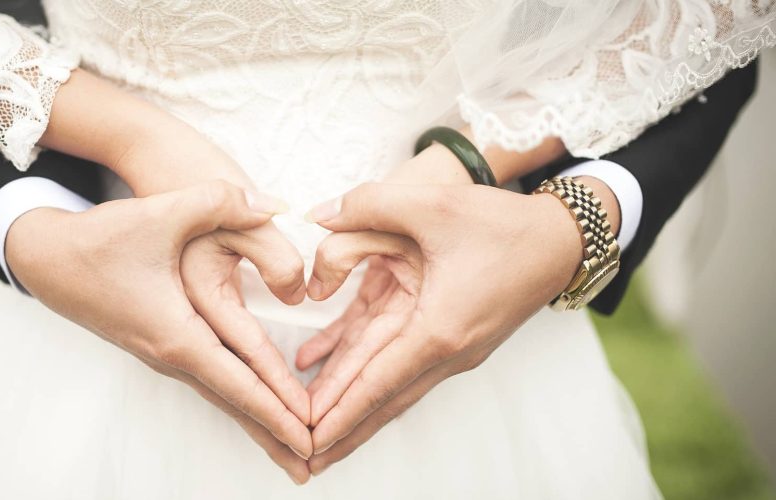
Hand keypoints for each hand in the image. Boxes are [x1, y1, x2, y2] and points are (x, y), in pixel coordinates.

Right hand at [6, 181, 311, 482]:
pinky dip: (238, 398)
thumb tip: (276, 204)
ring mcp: (163, 354)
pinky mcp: (160, 344)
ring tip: (290, 448)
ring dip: (257, 421)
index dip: (278, 408)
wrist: (46, 258)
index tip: (310, 435)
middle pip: (233, 403)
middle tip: (313, 463)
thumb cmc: (100, 239)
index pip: (238, 381)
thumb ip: (221, 202)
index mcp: (176, 333)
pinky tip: (254, 405)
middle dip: (274, 433)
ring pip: (221, 395)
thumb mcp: (162, 212)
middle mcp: (170, 354)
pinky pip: (210, 380)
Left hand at [300, 182, 586, 474]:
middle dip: (342, 429)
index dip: (339, 411)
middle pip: (382, 399)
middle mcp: (446, 351)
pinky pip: (399, 360)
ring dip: (352, 408)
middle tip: (302, 456)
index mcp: (439, 329)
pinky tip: (326, 363)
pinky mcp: (450, 337)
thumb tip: (317, 215)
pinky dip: (364, 368)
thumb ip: (368, 204)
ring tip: (315, 432)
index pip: (377, 382)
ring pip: (389, 386)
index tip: (309, 439)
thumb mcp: (432, 203)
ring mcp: (451, 349)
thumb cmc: (502, 224)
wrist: (560, 241)